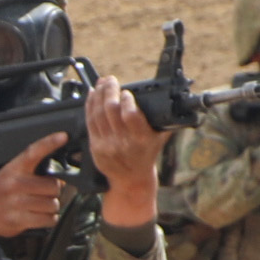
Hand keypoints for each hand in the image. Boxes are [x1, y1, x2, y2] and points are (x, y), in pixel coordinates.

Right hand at [0, 132, 72, 252]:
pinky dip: (49, 219)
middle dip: (53, 191)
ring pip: (53, 204)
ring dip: (51, 207)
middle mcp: (14, 184)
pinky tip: (38, 215)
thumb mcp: (9, 174)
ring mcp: (16, 203)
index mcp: (13, 169)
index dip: (49, 143)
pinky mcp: (19, 220)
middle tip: (43, 193)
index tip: (63, 136)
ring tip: (38, 206)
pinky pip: (49, 219)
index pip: (33, 152)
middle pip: (53, 186)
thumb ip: (31, 172)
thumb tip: (62, 180)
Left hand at [85, 74, 159, 228]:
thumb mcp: (160, 138)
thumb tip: (170, 99)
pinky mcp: (95, 146)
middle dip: (110, 91)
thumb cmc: (147, 155)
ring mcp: (107, 145)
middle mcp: (123, 142)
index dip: (126, 101)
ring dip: (99, 95)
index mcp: (141, 139)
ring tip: (102, 83)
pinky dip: (90, 105)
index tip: (126, 92)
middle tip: (111, 79)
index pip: (131, 115)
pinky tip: (92, 94)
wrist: (131, 179)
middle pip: (111, 111)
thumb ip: (164, 120)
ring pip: (98, 114)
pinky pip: (89, 122)